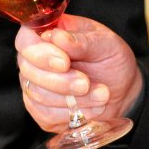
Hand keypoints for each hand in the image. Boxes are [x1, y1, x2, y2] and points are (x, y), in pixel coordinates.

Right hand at [15, 14, 143, 132]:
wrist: (123, 89)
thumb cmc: (110, 58)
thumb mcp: (105, 43)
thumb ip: (82, 40)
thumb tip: (57, 36)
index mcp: (47, 34)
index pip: (25, 41)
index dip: (40, 53)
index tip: (65, 62)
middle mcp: (34, 59)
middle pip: (28, 70)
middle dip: (60, 81)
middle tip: (86, 83)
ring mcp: (35, 85)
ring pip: (38, 94)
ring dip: (72, 98)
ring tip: (101, 94)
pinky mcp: (41, 110)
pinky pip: (46, 115)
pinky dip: (72, 112)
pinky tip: (93, 107)